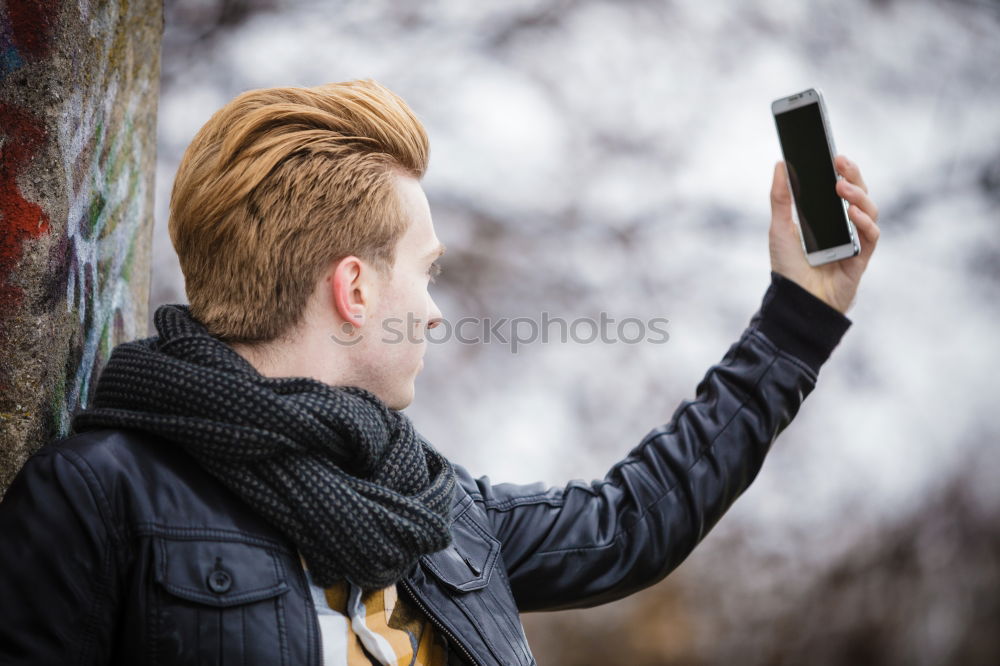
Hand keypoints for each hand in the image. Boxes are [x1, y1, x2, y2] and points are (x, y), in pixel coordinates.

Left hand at [768, 155, 879, 313]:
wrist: (793, 301)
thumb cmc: (788, 267)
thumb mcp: (780, 227)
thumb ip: (781, 197)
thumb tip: (780, 165)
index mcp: (827, 218)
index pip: (841, 188)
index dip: (843, 171)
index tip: (835, 155)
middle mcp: (844, 227)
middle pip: (859, 195)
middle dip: (853, 176)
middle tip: (840, 163)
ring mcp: (855, 242)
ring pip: (869, 212)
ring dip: (858, 196)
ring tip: (841, 188)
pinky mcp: (861, 259)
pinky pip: (871, 237)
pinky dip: (864, 223)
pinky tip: (852, 214)